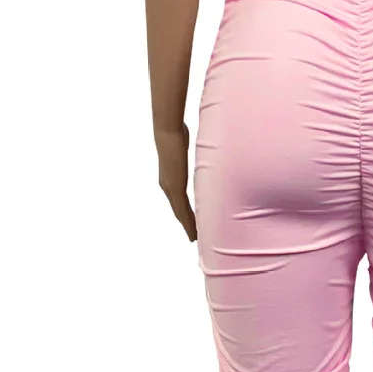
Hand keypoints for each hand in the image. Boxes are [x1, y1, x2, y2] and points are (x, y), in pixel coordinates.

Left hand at [154, 121, 196, 240]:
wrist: (167, 133)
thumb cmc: (177, 135)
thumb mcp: (186, 150)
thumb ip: (194, 156)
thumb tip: (205, 152)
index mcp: (169, 178)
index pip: (178, 200)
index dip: (184, 212)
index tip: (191, 222)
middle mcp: (167, 186)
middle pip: (178, 210)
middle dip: (186, 223)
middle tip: (192, 236)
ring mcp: (169, 188)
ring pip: (180, 213)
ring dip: (187, 226)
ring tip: (193, 238)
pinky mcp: (174, 188)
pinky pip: (182, 209)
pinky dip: (188, 221)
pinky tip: (193, 230)